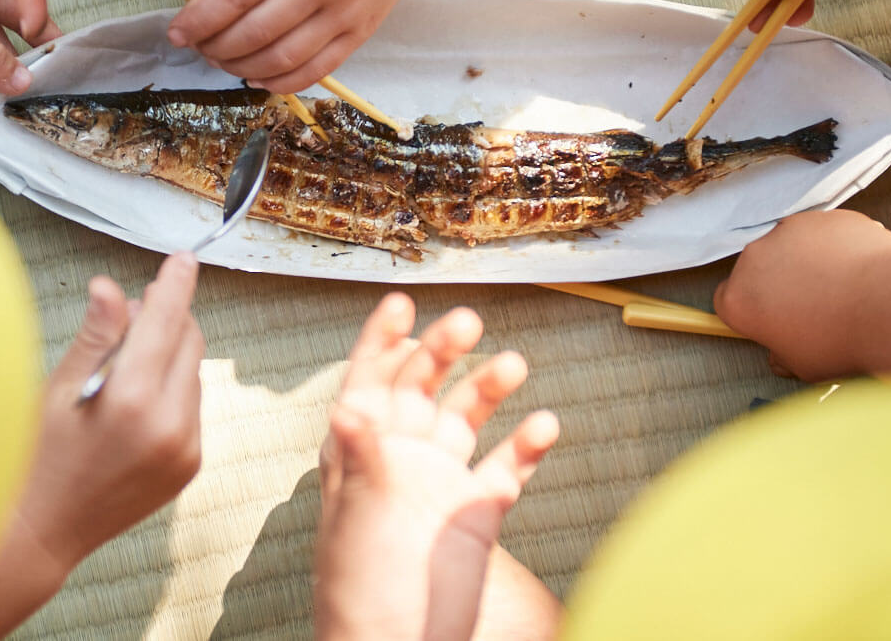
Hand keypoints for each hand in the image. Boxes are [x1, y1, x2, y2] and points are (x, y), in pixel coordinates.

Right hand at [15, 252, 203, 570]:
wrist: (42, 531)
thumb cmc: (37, 457)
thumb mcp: (58, 389)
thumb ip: (96, 335)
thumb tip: (112, 287)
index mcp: (132, 401)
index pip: (166, 322)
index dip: (175, 284)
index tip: (183, 258)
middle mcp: (170, 426)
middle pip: (189, 342)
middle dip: (166, 319)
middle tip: (127, 318)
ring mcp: (186, 449)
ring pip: (193, 372)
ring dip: (168, 357)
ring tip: (120, 374)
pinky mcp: (191, 465)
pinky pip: (193, 405)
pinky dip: (171, 390)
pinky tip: (133, 405)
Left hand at [166, 0, 445, 92]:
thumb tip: (217, 8)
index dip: (200, 20)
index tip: (178, 32)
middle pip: (254, 33)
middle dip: (215, 47)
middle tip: (198, 46)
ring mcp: (345, 13)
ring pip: (281, 60)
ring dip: (241, 68)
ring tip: (223, 61)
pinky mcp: (361, 34)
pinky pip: (314, 71)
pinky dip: (279, 81)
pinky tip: (256, 76)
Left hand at [314, 293, 558, 640]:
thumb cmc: (365, 587)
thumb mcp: (361, 516)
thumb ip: (363, 457)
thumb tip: (346, 405)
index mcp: (359, 450)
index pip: (367, 380)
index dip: (382, 339)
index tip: (403, 303)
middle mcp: (399, 457)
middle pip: (421, 386)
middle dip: (442, 350)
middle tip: (467, 322)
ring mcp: (438, 482)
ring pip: (467, 417)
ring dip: (489, 388)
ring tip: (514, 364)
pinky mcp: (475, 513)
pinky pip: (505, 467)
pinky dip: (524, 444)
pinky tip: (544, 423)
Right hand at [715, 211, 890, 379]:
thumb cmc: (844, 337)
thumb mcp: (803, 366)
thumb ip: (782, 354)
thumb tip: (784, 353)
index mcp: (739, 300)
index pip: (726, 301)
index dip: (748, 310)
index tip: (766, 318)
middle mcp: (753, 260)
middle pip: (756, 271)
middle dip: (777, 286)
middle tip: (810, 307)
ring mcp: (785, 233)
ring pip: (787, 249)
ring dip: (803, 263)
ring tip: (838, 287)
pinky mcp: (817, 218)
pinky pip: (818, 233)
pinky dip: (831, 246)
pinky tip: (854, 268)